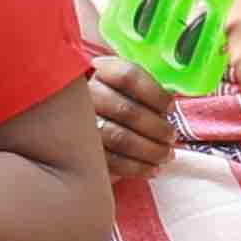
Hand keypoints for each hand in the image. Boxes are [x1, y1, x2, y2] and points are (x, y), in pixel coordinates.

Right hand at [88, 68, 178, 186]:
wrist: (69, 116)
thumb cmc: (106, 98)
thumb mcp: (119, 84)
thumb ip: (140, 91)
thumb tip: (168, 112)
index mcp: (98, 71)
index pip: (129, 77)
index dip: (155, 94)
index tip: (171, 108)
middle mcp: (85, 94)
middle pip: (127, 111)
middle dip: (157, 128)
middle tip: (172, 137)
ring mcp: (79, 123)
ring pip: (120, 138)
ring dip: (150, 150)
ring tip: (166, 155)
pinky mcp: (80, 151)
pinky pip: (111, 161)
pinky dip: (136, 168)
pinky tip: (152, 169)